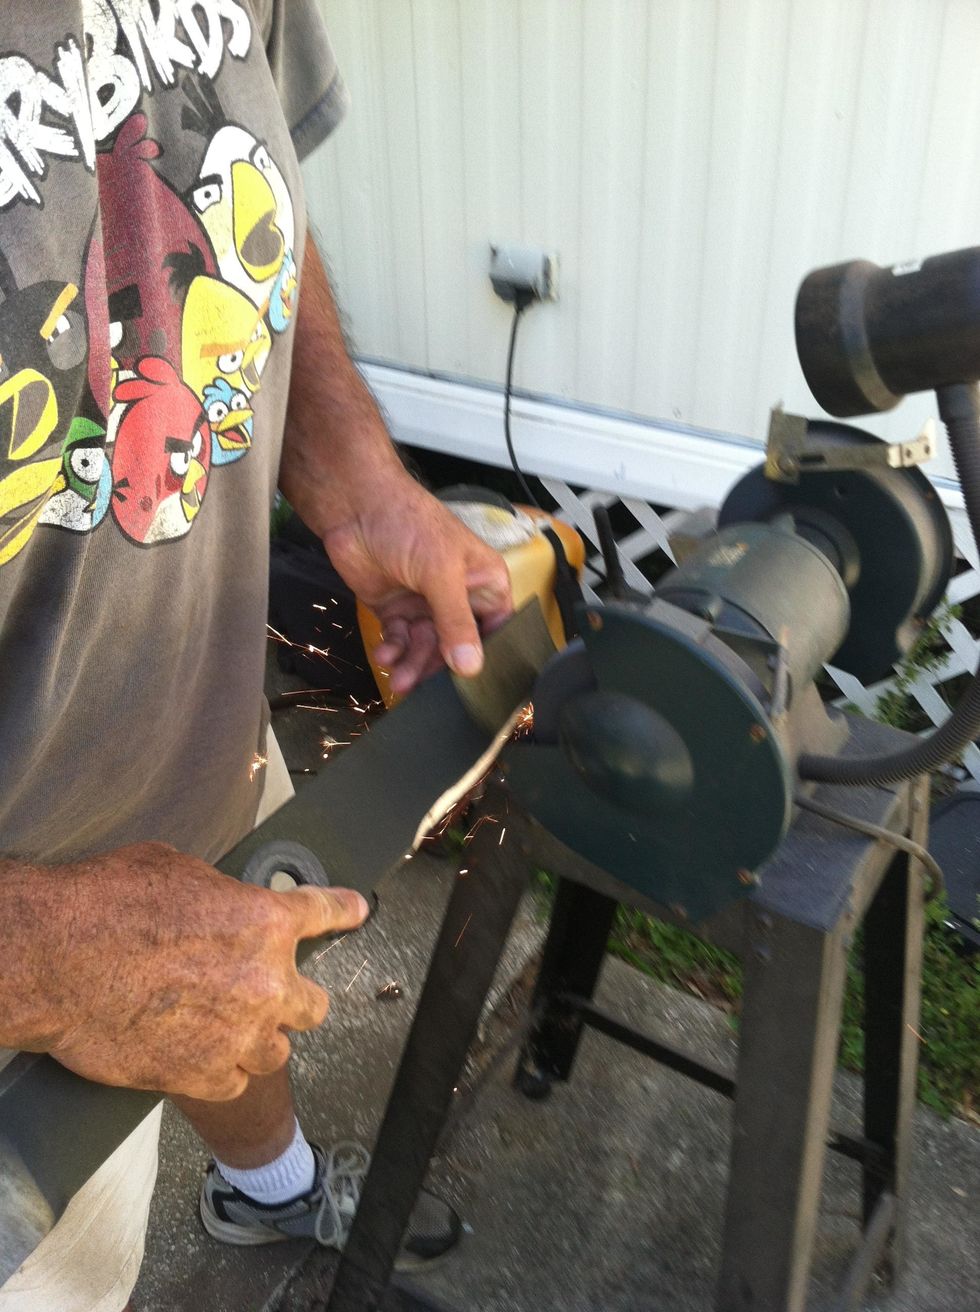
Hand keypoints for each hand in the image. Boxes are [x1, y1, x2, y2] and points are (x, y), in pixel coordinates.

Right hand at [34, 843, 368, 1100]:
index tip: (358, 911)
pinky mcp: (203, 1075)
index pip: (325, 912)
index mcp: (265, 919)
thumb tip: (219, 909)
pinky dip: (217, 1071)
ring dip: (255, 1039)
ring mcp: (239, 1034)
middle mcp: (266, 980)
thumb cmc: (106, 903)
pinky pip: (232, 1081)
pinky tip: (193, 1055)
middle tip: (264, 993)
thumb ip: (218, 898)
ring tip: (222, 1029)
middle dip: (292, 997)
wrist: (57, 959)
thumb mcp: (178, 874)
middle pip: (314, 1004)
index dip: (345, 911)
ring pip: (275, 1050)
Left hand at [321, 468, 512, 694]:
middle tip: (425, 687)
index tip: (473, 681)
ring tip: (399, 678)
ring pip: (426, 647)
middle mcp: (458, 595)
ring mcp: (425, 603)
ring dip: (413, 665)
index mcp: (484, 581)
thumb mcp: (441, 573)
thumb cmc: (408, 522)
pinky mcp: (395, 608)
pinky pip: (400, 640)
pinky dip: (394, 651)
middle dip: (440, 667)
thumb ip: (456, 621)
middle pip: (457, 646)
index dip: (487, 654)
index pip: (497, 628)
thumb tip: (471, 665)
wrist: (355, 508)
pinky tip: (385, 655)